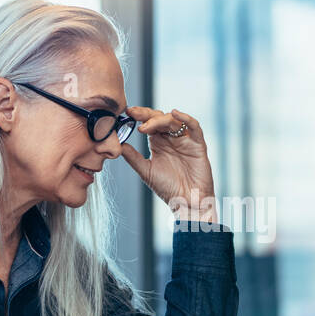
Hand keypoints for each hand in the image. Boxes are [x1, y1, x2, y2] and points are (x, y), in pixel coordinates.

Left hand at [121, 107, 218, 221]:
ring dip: (160, 119)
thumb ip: (132, 157)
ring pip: (174, 121)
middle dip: (146, 114)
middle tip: (133, 114)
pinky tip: (175, 114)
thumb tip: (116, 144)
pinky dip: (186, 118)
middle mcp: (171, 138)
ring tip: (147, 125)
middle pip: (160, 118)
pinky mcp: (198, 144)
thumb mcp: (146, 171)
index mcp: (158, 142)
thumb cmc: (168, 188)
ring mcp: (185, 140)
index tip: (127, 112)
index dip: (139, 116)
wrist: (186, 203)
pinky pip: (194, 127)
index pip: (148, 123)